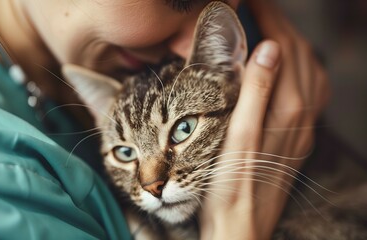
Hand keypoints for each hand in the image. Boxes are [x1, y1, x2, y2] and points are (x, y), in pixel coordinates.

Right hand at [198, 0, 329, 238]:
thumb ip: (255, 93)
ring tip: (274, 28)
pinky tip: (293, 71)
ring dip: (295, 44)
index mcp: (285, 109)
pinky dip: (306, 71)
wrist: (241, 227)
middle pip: (300, 55)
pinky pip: (313, 95)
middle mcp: (300, 115)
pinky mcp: (297, 138)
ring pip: (310, 72)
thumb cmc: (229, 187)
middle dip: (282, 24)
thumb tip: (268, 49)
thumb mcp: (236, 138)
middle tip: (260, 6)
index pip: (282, 48)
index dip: (270, 18)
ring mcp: (302, 127)